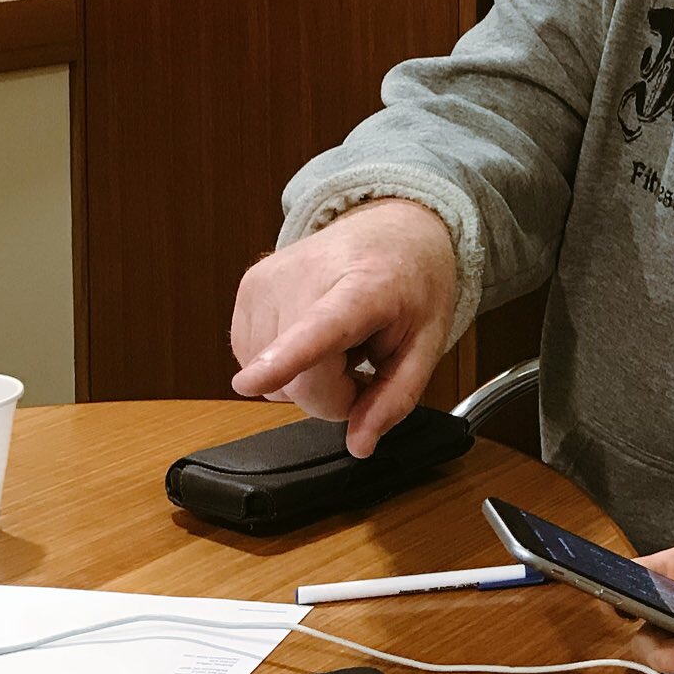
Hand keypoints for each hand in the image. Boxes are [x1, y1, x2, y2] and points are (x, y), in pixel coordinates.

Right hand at [229, 200, 457, 455]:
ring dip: (307, 378)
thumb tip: (359, 445)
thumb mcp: (426, 343)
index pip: (318, 329)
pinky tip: (311, 335)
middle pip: (298, 379)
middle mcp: (306, 276)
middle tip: (362, 362)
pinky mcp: (247, 288)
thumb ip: (396, 399)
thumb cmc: (412, 281)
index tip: (251, 382)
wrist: (393, 228)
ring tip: (339, 340)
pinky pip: (253, 360)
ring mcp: (268, 280)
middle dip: (332, 393)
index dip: (282, 360)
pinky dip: (284, 363)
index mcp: (364, 287)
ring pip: (271, 380)